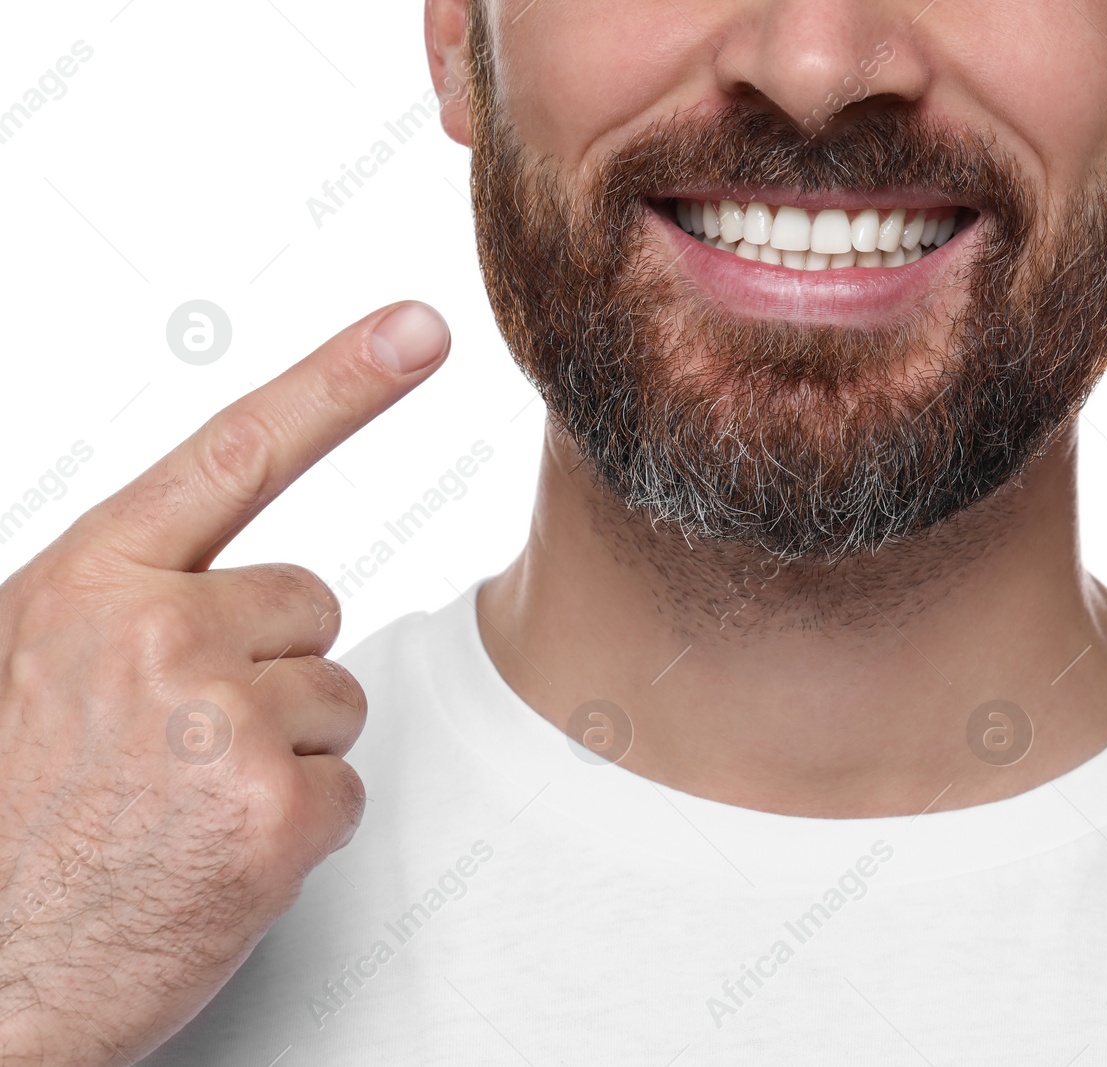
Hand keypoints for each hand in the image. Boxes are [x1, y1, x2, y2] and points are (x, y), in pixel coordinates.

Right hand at [0, 302, 448, 1064]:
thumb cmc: (11, 824)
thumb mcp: (35, 669)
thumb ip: (134, 604)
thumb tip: (241, 590)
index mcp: (88, 582)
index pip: (237, 452)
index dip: (341, 380)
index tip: (420, 327)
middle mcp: (158, 631)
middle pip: (312, 603)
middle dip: (272, 666)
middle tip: (179, 744)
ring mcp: (220, 720)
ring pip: (336, 697)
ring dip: (283, 751)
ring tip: (180, 806)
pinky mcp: (273, 810)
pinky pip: (346, 785)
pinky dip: (297, 826)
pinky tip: (213, 859)